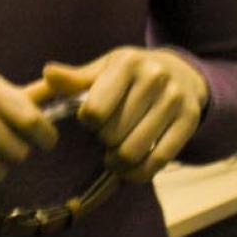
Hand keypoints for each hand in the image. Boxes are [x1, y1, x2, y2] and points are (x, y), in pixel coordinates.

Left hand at [40, 47, 210, 182]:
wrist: (183, 73)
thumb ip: (76, 79)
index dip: (88, 122)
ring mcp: (174, 100)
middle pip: (112, 134)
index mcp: (128, 63)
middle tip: (107, 136)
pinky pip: (158, 161)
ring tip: (113, 156)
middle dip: (104, 140)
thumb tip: (48, 73)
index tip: (92, 119)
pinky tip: (129, 170)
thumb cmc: (133, 74)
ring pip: (133, 150)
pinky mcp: (189, 121)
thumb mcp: (105, 69)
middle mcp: (155, 78)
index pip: (94, 111)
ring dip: (117, 161)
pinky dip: (138, 173)